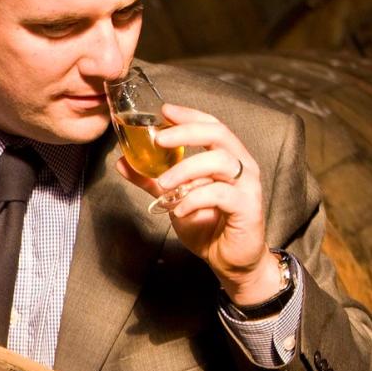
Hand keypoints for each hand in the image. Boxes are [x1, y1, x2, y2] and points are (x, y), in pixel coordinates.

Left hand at [114, 102, 282, 303]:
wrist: (229, 260)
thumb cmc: (208, 225)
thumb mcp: (174, 198)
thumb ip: (151, 179)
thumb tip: (123, 162)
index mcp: (226, 157)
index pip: (211, 125)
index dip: (189, 115)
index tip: (164, 110)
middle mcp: (241, 165)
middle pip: (217, 134)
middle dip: (185, 132)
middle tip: (158, 139)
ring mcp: (247, 185)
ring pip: (219, 161)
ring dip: (185, 170)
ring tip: (163, 185)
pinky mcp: (248, 207)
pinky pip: (220, 194)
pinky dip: (194, 199)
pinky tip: (179, 210)